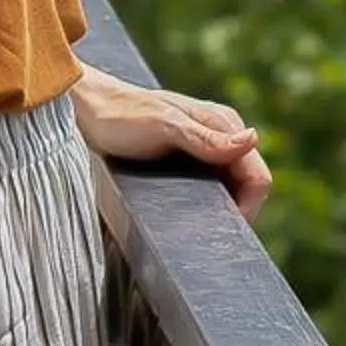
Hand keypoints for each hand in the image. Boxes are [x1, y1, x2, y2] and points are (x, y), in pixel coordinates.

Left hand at [71, 63, 272, 218]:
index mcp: (225, 124)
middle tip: (210, 236)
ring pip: (231, 188)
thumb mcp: (164, 127)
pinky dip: (207, 202)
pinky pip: (211, 185)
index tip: (223, 230)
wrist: (88, 109)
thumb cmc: (121, 115)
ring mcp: (207, 147)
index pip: (257, 176)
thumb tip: (253, 140)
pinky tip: (188, 214)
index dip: (249, 209)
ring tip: (197, 229)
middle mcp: (222, 134)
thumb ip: (206, 139)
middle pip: (248, 185)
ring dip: (222, 209)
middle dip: (237, 211)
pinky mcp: (190, 158)